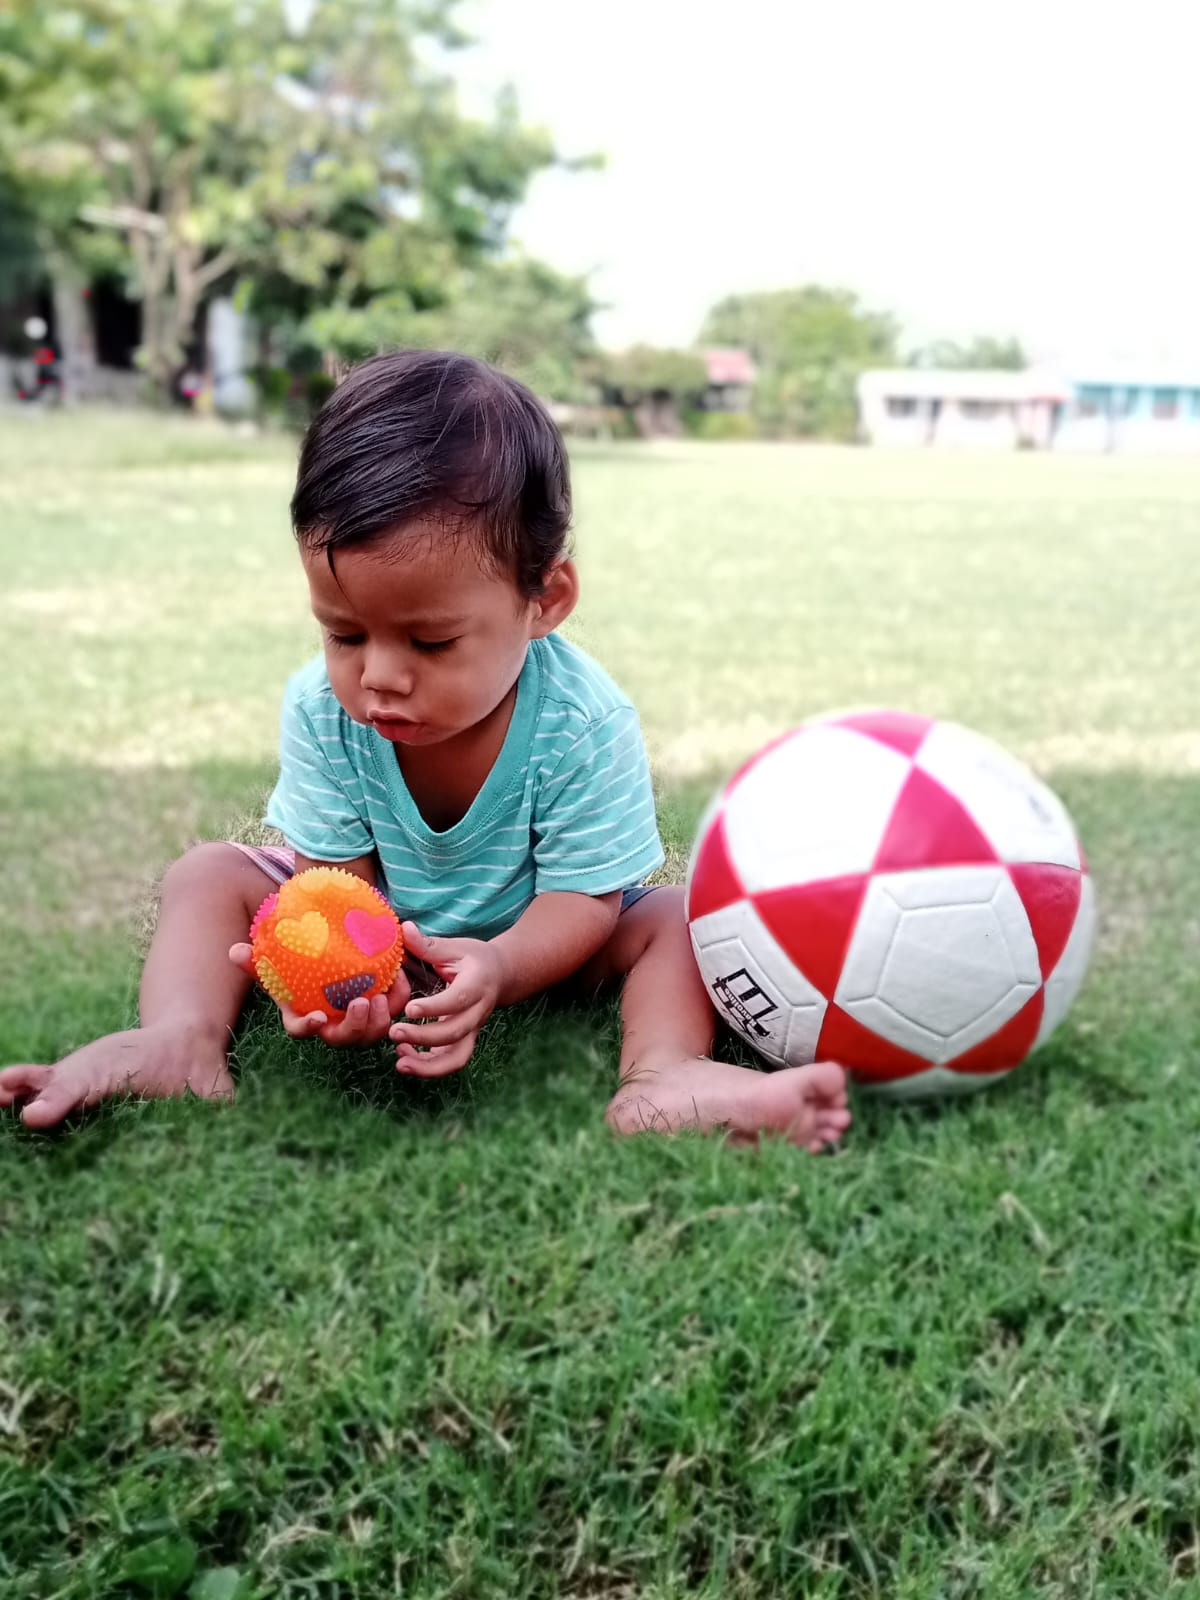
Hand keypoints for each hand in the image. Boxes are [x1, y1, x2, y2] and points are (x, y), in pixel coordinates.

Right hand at [229, 943, 411, 1047]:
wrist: (329, 960)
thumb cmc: (300, 968)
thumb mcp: (278, 965)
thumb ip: (257, 960)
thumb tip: (235, 951)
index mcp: (304, 1017)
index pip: (301, 1030)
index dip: (308, 1027)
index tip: (318, 1017)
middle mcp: (332, 1026)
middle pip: (344, 1038)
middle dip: (355, 1026)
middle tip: (361, 1002)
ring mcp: (359, 1022)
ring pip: (372, 1033)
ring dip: (379, 1019)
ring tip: (381, 996)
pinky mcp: (381, 1011)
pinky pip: (394, 1011)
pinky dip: (399, 998)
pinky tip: (398, 975)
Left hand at [387, 922, 504, 1077]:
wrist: (500, 975)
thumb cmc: (474, 958)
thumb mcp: (455, 947)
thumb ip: (428, 945)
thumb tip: (404, 929)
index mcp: (476, 985)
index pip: (456, 1000)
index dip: (433, 1007)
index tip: (408, 1009)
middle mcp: (477, 1012)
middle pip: (454, 1033)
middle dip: (423, 1037)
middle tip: (394, 1032)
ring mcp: (472, 1030)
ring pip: (457, 1058)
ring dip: (429, 1066)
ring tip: (400, 1061)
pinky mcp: (465, 1040)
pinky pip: (451, 1062)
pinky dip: (429, 1068)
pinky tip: (404, 1060)